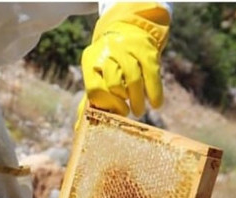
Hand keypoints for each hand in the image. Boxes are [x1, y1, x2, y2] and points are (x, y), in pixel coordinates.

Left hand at [78, 3, 169, 119]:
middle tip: (126, 112)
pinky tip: (156, 104)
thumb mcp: (95, 75)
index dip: (105, 105)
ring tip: (138, 111)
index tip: (113, 113)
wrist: (128, 30)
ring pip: (133, 80)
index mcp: (91, 61)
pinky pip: (152, 75)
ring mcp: (128, 49)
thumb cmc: (109, 64)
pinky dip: (154, 93)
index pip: (95, 89)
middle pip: (114, 83)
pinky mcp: (147, 50)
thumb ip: (89, 101)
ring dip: (137, 100)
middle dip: (120, 102)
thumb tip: (79, 128)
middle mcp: (108, 52)